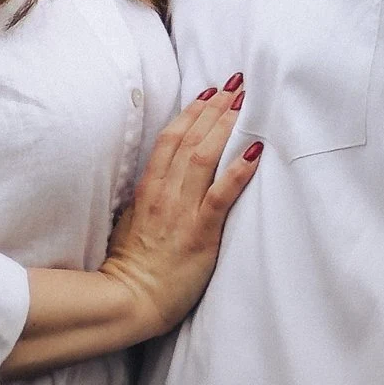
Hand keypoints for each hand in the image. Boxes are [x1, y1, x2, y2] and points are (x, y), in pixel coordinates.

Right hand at [98, 76, 261, 337]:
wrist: (129, 299)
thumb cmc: (133, 265)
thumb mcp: (132, 221)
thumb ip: (148, 197)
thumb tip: (161, 179)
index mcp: (148, 188)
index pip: (170, 138)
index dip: (191, 111)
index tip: (209, 91)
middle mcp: (164, 193)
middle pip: (189, 138)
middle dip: (213, 108)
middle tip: (235, 85)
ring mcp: (181, 211)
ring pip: (204, 156)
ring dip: (225, 126)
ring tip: (243, 103)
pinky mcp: (200, 233)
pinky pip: (221, 195)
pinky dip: (238, 170)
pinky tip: (255, 151)